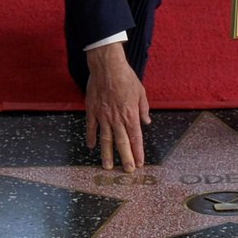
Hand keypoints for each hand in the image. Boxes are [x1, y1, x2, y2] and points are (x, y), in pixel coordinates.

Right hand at [85, 43, 151, 171]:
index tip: (140, 163)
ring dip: (107, 155)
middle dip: (126, 158)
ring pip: (106, 140)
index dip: (138, 151)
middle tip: (128, 171)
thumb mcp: (140, 91)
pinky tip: (91, 147)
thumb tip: (145, 122)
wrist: (107, 66)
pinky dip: (92, 138)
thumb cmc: (126, 77)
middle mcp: (117, 118)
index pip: (136, 138)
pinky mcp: (92, 110)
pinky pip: (91, 128)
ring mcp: (103, 116)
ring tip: (108, 167)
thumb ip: (143, 108)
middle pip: (122, 143)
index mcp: (130, 114)